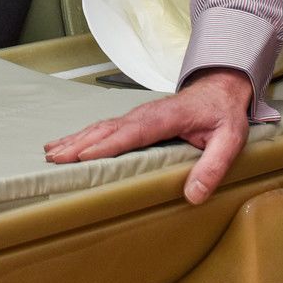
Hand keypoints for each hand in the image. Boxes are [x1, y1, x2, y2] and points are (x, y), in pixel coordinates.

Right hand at [42, 69, 259, 204]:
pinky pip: (105, 128)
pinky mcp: (135, 120)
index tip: (84, 155)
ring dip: (76, 139)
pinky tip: (67, 144)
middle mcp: (146, 114)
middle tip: (55, 159)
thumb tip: (193, 195)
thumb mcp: (230, 140)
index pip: (133, 132)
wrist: (222, 87)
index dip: (108, 144)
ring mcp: (138, 115)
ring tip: (52, 153)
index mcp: (166, 118)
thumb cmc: (224, 114)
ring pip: (101, 127)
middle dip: (80, 143)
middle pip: (108, 129)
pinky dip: (83, 136)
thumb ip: (213, 166)